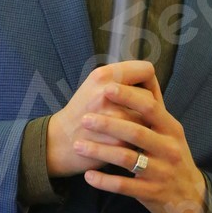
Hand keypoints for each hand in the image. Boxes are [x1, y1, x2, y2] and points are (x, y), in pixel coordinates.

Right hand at [46, 60, 155, 177]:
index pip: (146, 70)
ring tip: (131, 130)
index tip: (143, 94)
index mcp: (103, 75)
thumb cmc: (82, 113)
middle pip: (148, 97)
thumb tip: (152, 82)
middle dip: (148, 109)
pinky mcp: (117, 140)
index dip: (150, 83)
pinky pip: (141, 138)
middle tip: (140, 117)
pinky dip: (137, 141)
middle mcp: (107, 92)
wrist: (59, 142)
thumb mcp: (95, 86)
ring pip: (148, 119)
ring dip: (144, 127)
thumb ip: (121, 80)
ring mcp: (113, 117)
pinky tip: (126, 142)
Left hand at [69, 64, 207, 212]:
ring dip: (101, 152)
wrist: (189, 195)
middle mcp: (168, 149)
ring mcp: (160, 172)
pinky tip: (88, 175)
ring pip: (127, 160)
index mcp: (171, 129)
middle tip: (84, 118)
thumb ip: (155, 105)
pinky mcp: (151, 192)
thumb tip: (145, 73)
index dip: (129, 97)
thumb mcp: (171, 131)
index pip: (150, 108)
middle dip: (108, 124)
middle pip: (136, 132)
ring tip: (78, 145)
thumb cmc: (173, 155)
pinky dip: (105, 181)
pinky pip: (124, 186)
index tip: (106, 88)